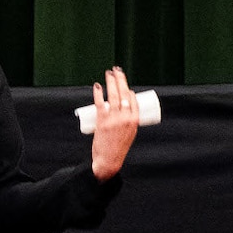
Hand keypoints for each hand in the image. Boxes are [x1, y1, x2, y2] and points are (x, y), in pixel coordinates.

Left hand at [89, 67, 139, 181]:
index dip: (129, 91)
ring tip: (109, 74)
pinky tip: (97, 86)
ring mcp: (114, 119)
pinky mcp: (102, 121)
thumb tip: (121, 110)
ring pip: (113, 96)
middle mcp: (125, 118)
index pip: (133, 100)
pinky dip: (98, 93)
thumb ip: (126, 122)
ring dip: (111, 82)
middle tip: (117, 71)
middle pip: (124, 94)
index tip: (126, 87)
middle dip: (121, 80)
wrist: (109, 160)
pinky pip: (100, 103)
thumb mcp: (129, 134)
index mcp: (134, 121)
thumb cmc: (118, 148)